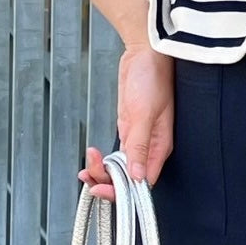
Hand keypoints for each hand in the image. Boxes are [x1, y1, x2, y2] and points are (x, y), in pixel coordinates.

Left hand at [77, 44, 174, 202]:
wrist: (144, 53)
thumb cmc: (153, 77)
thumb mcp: (145, 112)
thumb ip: (140, 145)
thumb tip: (138, 176)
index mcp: (160, 146)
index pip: (143, 182)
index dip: (122, 191)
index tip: (102, 190)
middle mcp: (150, 146)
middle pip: (129, 179)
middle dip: (107, 182)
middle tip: (88, 176)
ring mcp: (137, 138)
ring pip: (119, 168)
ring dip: (101, 171)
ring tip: (85, 166)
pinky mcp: (127, 129)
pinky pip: (115, 154)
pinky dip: (102, 159)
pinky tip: (92, 156)